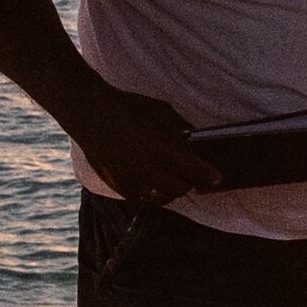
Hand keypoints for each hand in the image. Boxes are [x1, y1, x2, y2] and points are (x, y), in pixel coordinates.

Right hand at [66, 82, 224, 205]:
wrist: (89, 111)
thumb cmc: (126, 107)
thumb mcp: (160, 110)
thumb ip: (180, 127)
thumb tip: (196, 137)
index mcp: (157, 149)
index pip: (191, 171)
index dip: (207, 176)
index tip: (217, 178)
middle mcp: (143, 169)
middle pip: (178, 189)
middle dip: (189, 184)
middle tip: (194, 178)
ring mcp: (127, 179)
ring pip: (159, 199)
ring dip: (170, 192)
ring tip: (174, 182)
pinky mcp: (114, 183)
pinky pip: (139, 199)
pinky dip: (150, 195)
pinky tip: (153, 185)